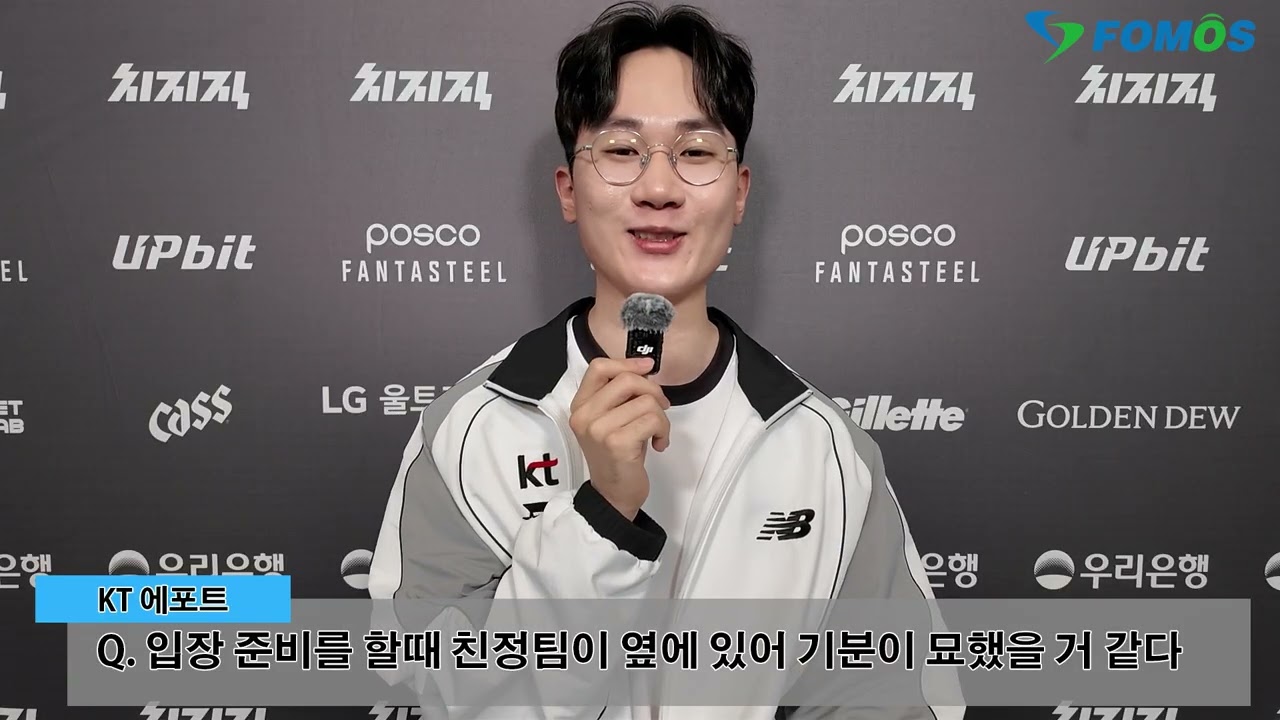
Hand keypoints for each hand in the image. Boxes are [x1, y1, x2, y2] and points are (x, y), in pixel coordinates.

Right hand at [568, 356, 671, 520]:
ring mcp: (598, 429)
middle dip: (652, 391)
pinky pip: (653, 420)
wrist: (613, 496)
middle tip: (661, 408)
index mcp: (580, 406)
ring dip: (661, 417)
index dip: (627, 362)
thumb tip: (646, 370)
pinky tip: (658, 444)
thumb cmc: (617, 456)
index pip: (599, 367)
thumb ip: (620, 396)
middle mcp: (584, 415)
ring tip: (657, 433)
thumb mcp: (611, 421)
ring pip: (646, 401)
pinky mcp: (616, 443)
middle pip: (627, 379)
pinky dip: (663, 431)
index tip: (648, 368)